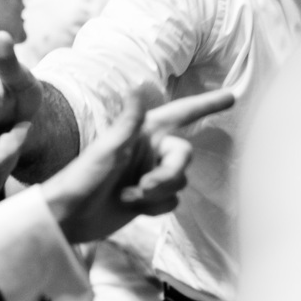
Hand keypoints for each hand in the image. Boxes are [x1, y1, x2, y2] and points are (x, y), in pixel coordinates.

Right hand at [0, 32, 40, 182]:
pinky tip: (0, 154)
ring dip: (10, 158)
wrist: (14, 119)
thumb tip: (3, 35)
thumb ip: (10, 65)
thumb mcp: (21, 80)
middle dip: (14, 146)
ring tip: (5, 137)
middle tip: (16, 126)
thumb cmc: (16, 94)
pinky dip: (6, 170)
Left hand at [40, 87, 234, 243]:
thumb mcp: (109, 147)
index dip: (207, 105)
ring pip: (179, 182)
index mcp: (143, 131)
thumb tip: (140, 84)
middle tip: (145, 186)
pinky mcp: (147, 198)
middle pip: (184, 156)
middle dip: (169, 174)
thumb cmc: (83, 177)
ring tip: (129, 196)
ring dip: (157, 193)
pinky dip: (153, 208)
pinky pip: (170, 203)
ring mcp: (149, 174)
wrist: (68, 216)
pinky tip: (130, 207)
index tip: (232, 97)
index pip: (182, 113)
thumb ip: (130, 119)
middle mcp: (149, 150)